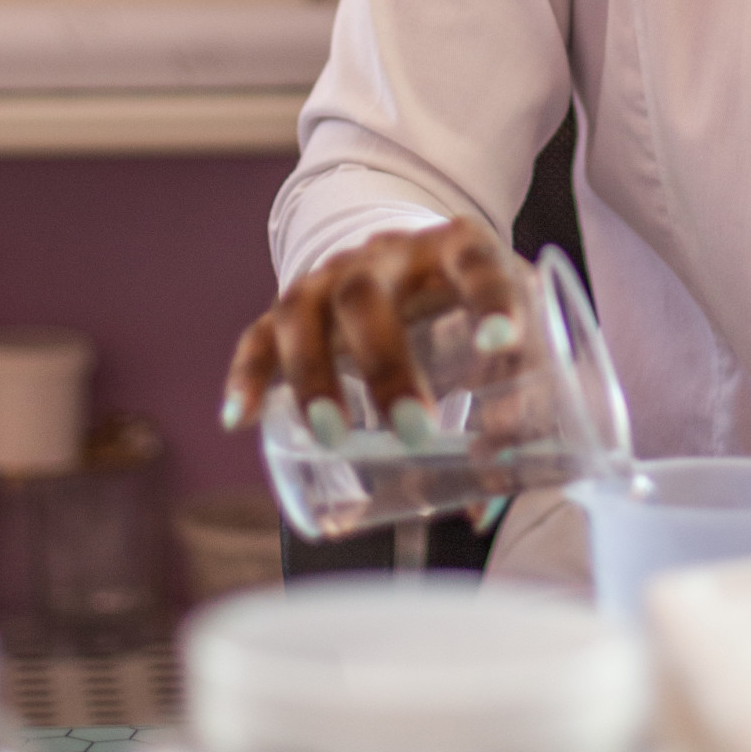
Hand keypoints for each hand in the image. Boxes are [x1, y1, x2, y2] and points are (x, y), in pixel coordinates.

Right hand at [220, 218, 523, 442]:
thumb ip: (509, 405)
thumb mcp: (500, 334)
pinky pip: (259, 335)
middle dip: (386, 363)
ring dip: (315, 375)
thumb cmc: (463, 308)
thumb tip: (486, 503)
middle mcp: (385, 255)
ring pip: (304, 311)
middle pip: (369, 296)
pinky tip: (241, 418)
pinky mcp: (291, 307)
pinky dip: (248, 375)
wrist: (407, 258)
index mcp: (454, 248)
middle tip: (413, 429)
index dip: (490, 297)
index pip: (474, 261)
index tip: (501, 342)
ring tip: (332, 437)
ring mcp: (330, 277)